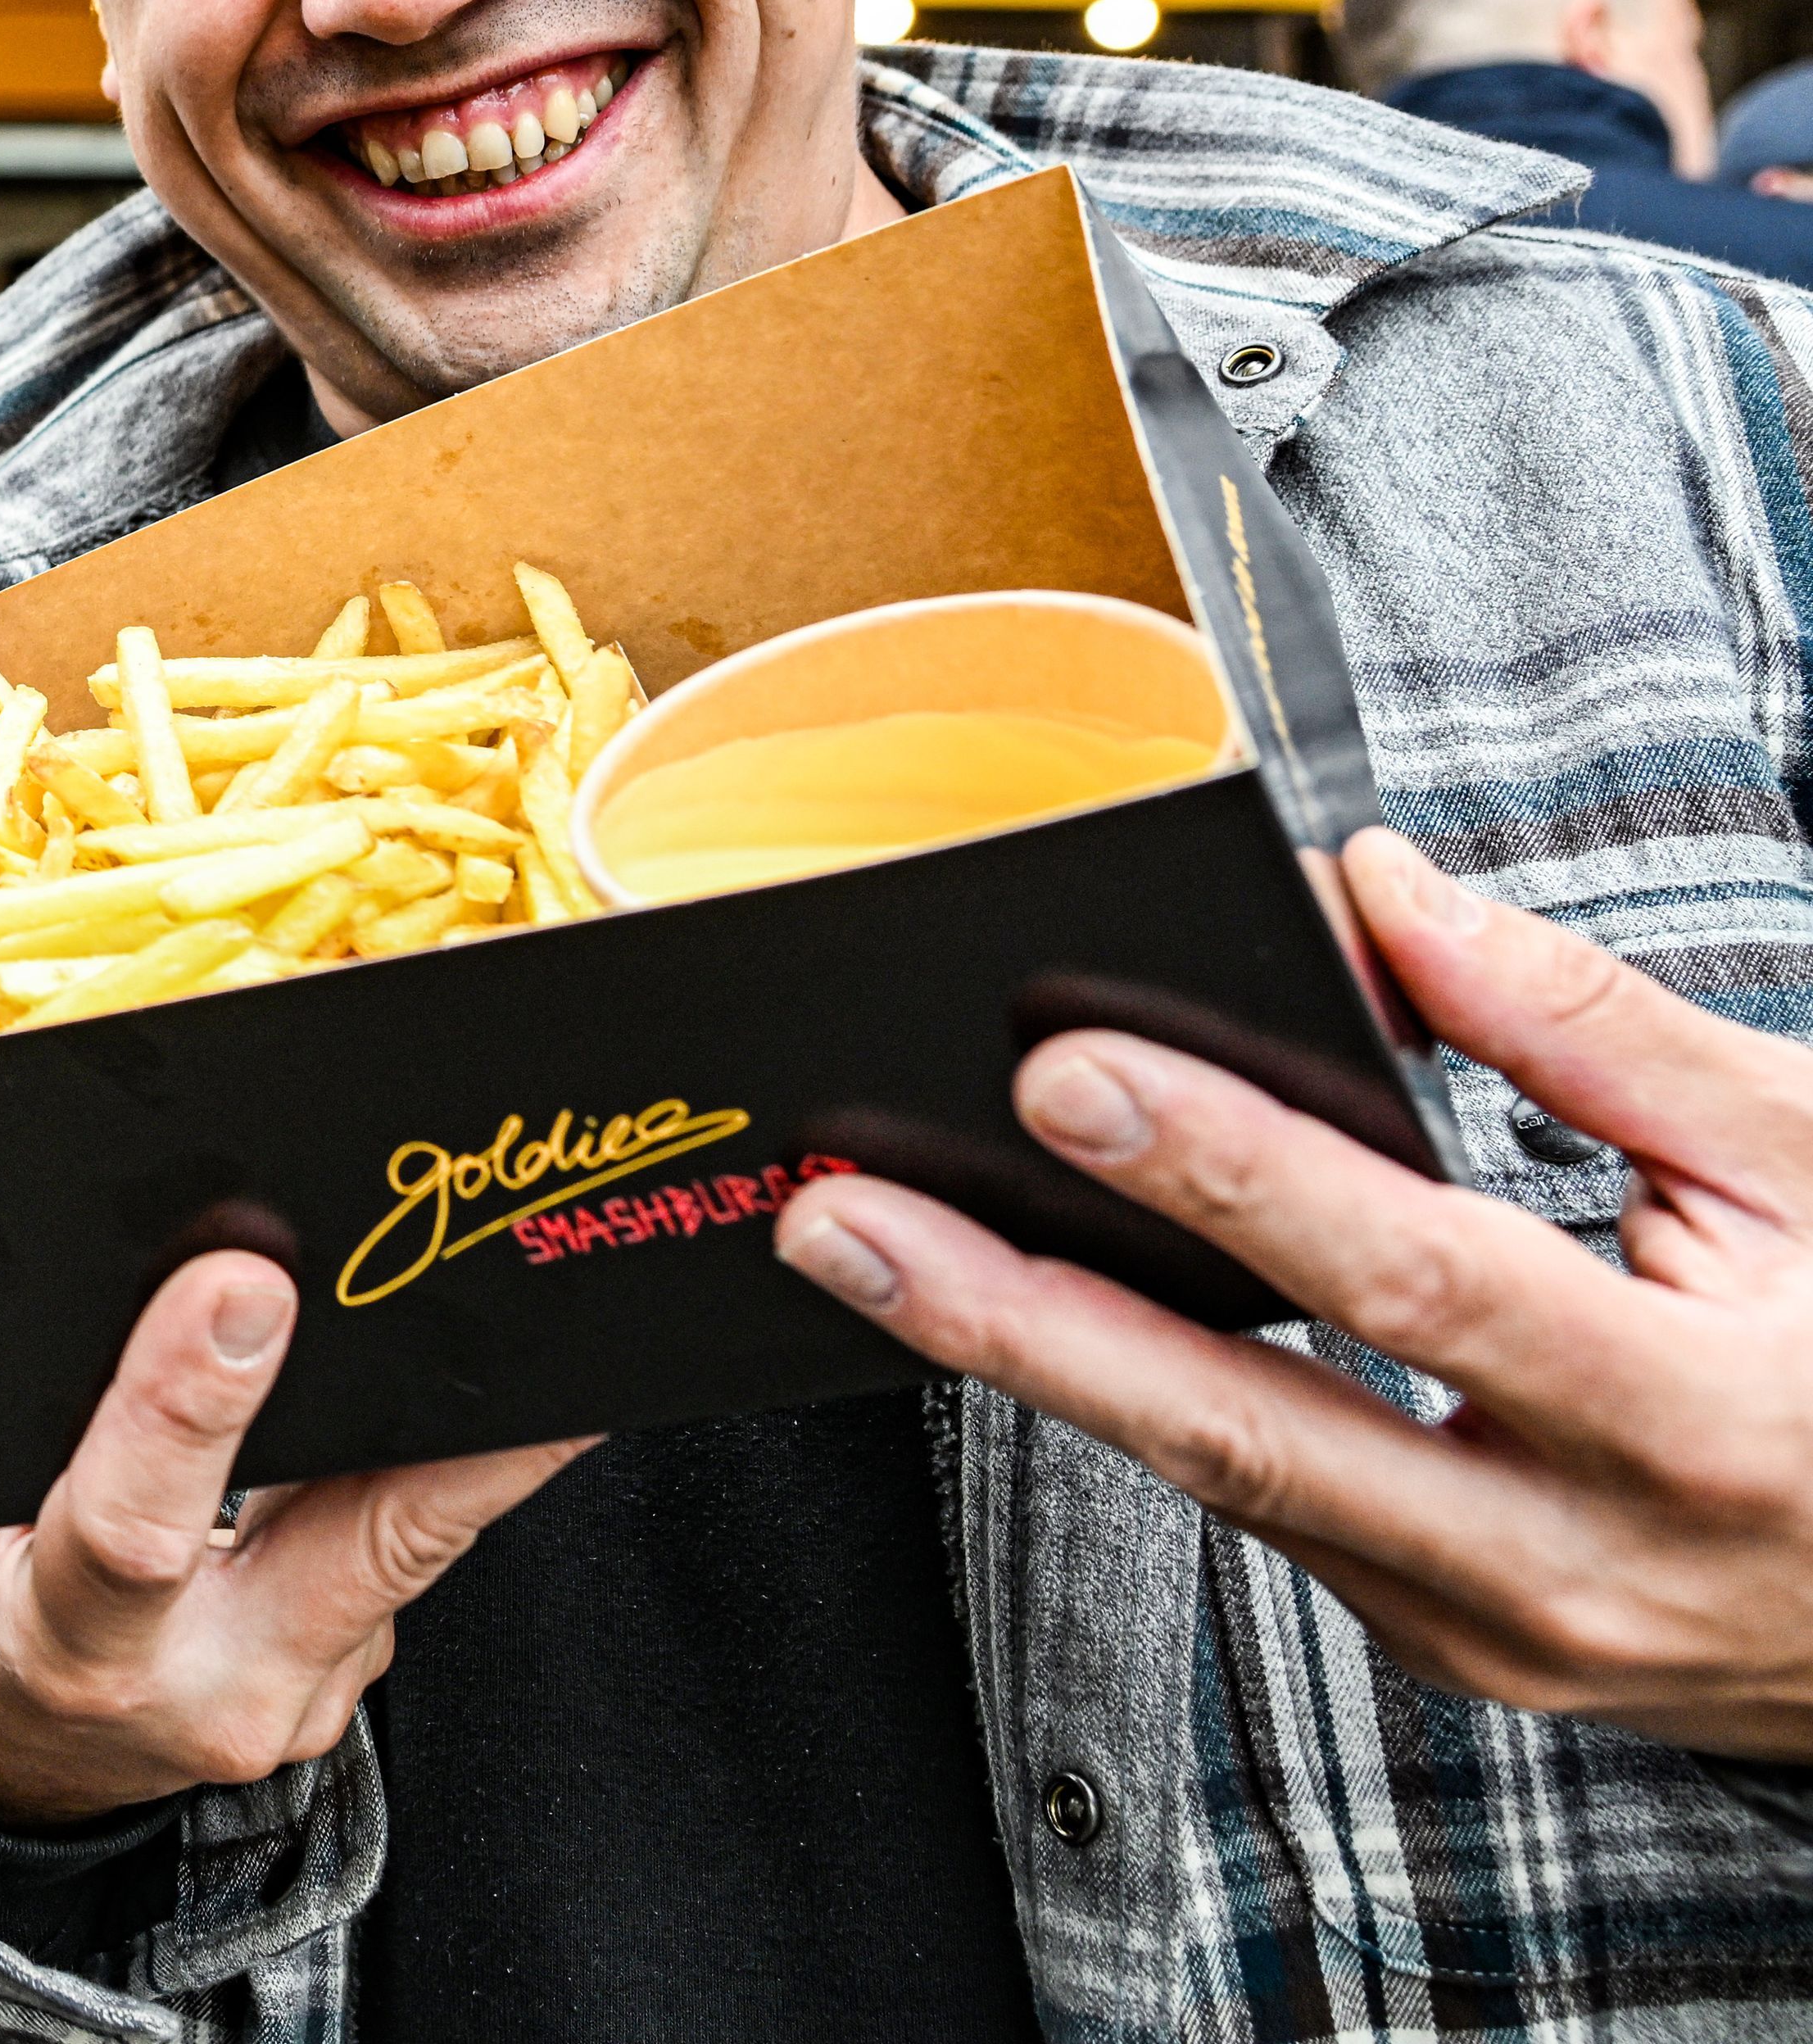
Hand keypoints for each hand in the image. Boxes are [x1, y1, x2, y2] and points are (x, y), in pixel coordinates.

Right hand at [0, 1253, 590, 1825]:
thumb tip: (11, 1238)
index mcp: (70, 1645)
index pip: (138, 1525)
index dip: (190, 1403)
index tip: (242, 1286)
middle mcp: (204, 1691)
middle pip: (364, 1552)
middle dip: (455, 1450)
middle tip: (526, 1339)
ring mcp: (291, 1697)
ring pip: (404, 1547)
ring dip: (466, 1446)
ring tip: (530, 1342)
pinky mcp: (340, 1678)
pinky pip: (397, 1557)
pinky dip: (415, 1470)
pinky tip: (430, 1402)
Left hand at [777, 826, 1812, 1762]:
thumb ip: (1588, 1027)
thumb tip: (1377, 894)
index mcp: (1692, 1422)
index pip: (1415, 1276)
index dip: (1231, 1172)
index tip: (1069, 1071)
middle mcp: (1581, 1559)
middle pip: (1253, 1430)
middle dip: (1022, 1317)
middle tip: (848, 1218)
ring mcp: (1505, 1631)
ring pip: (1229, 1482)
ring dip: (1035, 1359)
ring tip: (867, 1246)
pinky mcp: (1456, 1647)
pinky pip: (1270, 1509)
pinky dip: (1134, 1404)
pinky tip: (1018, 1312)